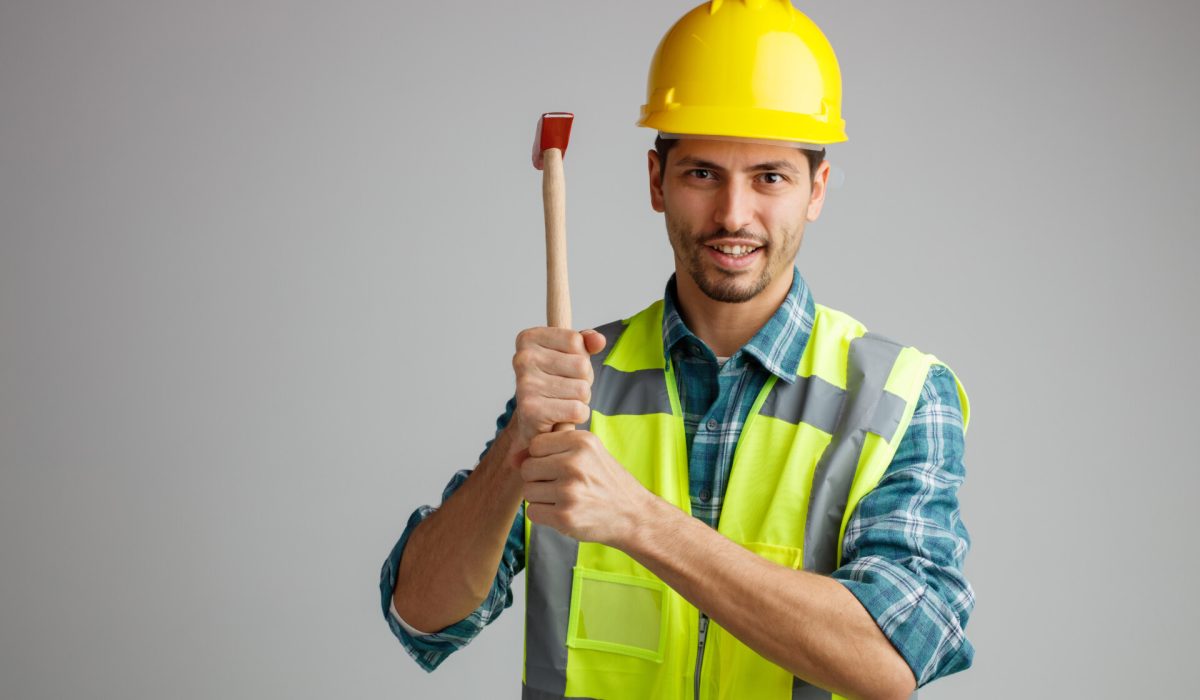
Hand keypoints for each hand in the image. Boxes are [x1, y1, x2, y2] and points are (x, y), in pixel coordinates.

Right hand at [509, 327, 606, 452]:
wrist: (531, 425)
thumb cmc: (552, 385)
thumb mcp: (569, 356)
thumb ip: (586, 342)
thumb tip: (599, 340)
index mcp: (528, 339)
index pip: (576, 340)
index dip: (580, 357)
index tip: (565, 367)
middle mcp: (522, 359)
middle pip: (582, 365)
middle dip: (583, 380)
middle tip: (566, 389)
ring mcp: (525, 384)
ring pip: (582, 389)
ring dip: (580, 399)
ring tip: (563, 402)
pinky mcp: (532, 410)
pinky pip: (577, 409)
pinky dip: (578, 416)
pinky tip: (562, 416)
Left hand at [520, 429, 651, 546]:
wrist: (633, 516)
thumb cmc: (607, 483)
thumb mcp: (589, 452)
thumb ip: (553, 446)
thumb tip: (513, 458)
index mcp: (582, 441)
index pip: (535, 445)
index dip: (543, 458)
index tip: (561, 467)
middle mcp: (575, 463)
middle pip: (527, 468)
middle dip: (539, 479)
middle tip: (564, 486)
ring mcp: (570, 491)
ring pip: (528, 491)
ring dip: (542, 498)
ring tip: (567, 500)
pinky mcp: (565, 517)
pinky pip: (532, 512)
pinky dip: (544, 516)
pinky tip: (566, 513)